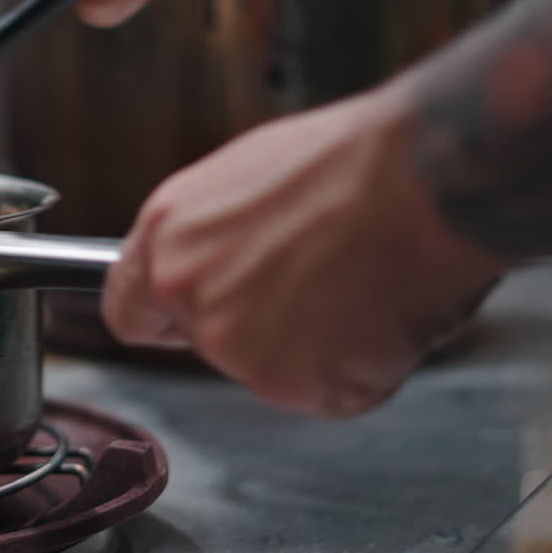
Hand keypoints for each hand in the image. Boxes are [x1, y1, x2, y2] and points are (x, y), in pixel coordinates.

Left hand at [101, 84, 505, 416]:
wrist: (423, 179)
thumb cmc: (351, 161)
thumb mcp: (242, 179)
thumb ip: (207, 237)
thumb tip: (212, 262)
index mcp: (167, 239)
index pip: (128, 312)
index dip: (166, 317)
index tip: (187, 318)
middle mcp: (189, 296)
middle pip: (208, 343)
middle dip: (255, 326)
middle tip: (313, 283)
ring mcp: (238, 348)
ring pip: (269, 369)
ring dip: (311, 348)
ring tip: (353, 286)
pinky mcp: (294, 385)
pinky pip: (326, 391)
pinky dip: (357, 368)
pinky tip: (375, 313)